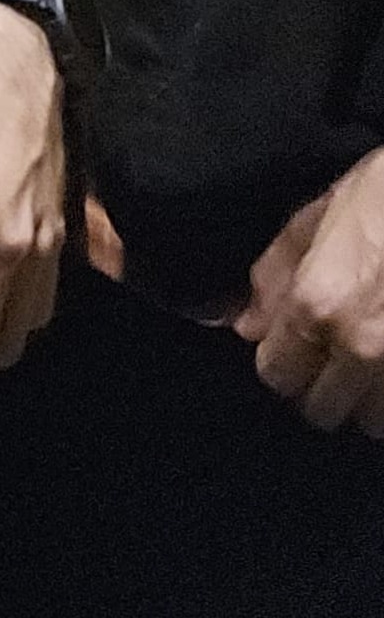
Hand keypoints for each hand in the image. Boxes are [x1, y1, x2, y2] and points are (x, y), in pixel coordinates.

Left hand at [235, 145, 383, 433]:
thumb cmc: (382, 194)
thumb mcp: (315, 219)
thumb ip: (275, 276)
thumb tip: (247, 327)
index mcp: (319, 306)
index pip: (277, 376)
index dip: (281, 363)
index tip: (293, 348)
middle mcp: (363, 347)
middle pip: (325, 411)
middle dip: (323, 388)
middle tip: (334, 358)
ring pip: (375, 423)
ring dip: (369, 400)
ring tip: (372, 364)